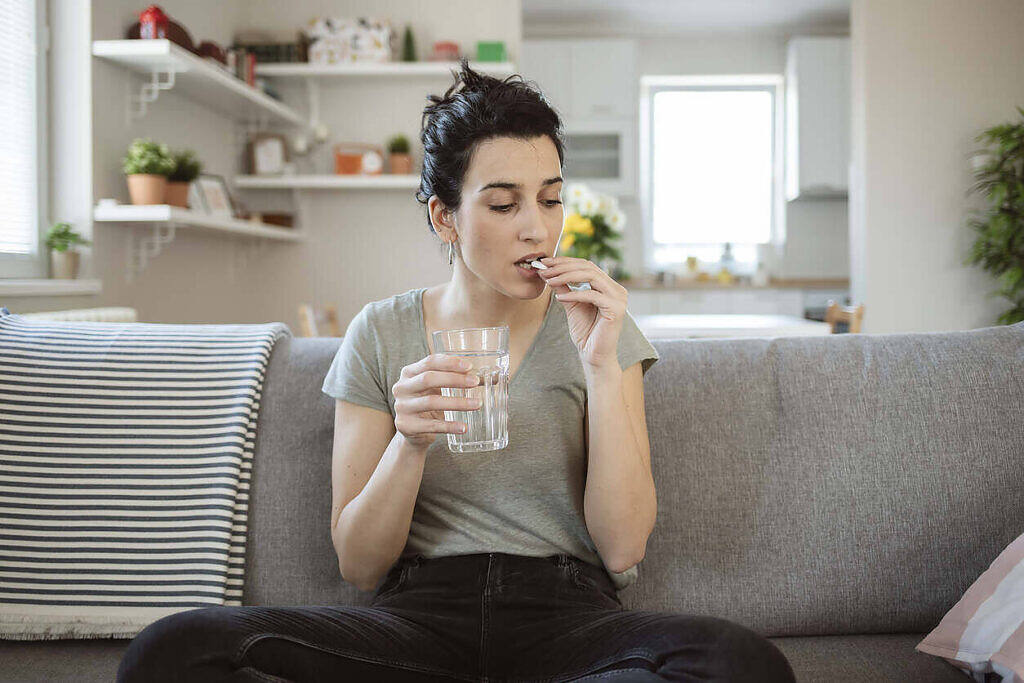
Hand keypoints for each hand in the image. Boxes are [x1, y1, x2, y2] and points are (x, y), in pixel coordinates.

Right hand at [391, 354, 481, 449]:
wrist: (413, 431)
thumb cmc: (430, 401)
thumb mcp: (440, 388)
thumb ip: (461, 380)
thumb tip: (494, 377)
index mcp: (409, 372)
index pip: (429, 362)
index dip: (449, 362)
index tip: (469, 366)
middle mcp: (401, 387)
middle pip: (428, 379)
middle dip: (454, 380)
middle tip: (475, 383)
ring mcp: (402, 407)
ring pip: (431, 402)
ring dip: (457, 403)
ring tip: (477, 404)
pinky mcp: (406, 426)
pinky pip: (431, 425)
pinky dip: (449, 426)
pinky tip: (464, 427)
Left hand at [537, 256, 627, 370]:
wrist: (594, 355)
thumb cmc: (586, 332)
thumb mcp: (571, 304)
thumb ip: (564, 287)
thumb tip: (548, 271)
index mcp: (608, 286)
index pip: (586, 265)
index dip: (565, 261)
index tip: (546, 263)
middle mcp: (616, 289)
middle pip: (588, 267)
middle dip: (563, 267)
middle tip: (544, 269)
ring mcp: (618, 298)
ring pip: (591, 276)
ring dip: (566, 276)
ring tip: (549, 281)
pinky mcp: (616, 309)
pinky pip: (592, 295)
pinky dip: (574, 294)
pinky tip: (559, 297)